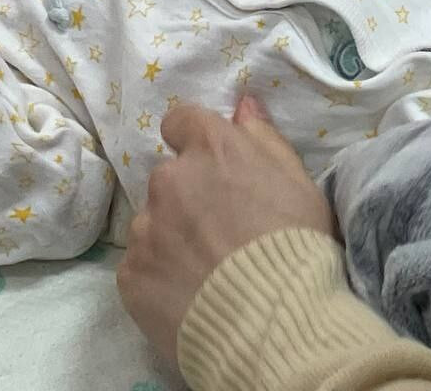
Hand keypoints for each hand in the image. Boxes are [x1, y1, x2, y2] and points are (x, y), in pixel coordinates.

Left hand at [116, 95, 337, 368]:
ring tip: (206, 274)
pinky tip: (190, 297)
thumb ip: (265, 139)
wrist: (276, 326)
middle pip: (168, 179)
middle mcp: (169, 180)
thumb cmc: (299, 249)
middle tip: (219, 234)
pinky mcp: (130, 273)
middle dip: (187, 198)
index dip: (194, 142)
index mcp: (211, 150)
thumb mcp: (300, 185)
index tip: (211, 168)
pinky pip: (140, 265)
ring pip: (152, 222)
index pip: (181, 121)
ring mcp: (145, 227)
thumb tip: (243, 105)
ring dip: (170, 237)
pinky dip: (159, 277)